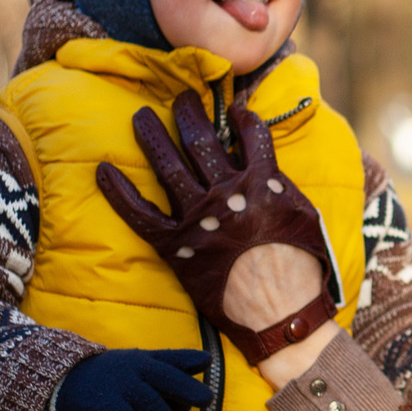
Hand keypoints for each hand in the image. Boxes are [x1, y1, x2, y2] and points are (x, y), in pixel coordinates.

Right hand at [52, 350, 211, 410]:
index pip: (170, 359)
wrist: (58, 385)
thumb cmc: (106, 381)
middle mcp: (133, 369)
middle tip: (206, 402)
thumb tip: (201, 374)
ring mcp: (118, 386)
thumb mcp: (135, 369)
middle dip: (188, 388)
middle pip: (166, 378)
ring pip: (152, 405)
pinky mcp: (103, 406)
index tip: (206, 363)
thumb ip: (167, 369)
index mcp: (142, 360)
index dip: (189, 361)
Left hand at [96, 90, 338, 366]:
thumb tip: (271, 166)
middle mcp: (227, 192)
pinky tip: (103, 169)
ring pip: (168, 165)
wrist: (282, 314)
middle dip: (189, 113)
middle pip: (201, 140)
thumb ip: (286, 185)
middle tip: (179, 97)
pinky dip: (119, 190)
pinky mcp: (176, 245)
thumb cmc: (303, 270)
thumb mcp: (308, 217)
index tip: (234, 107)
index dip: (242, 117)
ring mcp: (198, 217)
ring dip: (153, 135)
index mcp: (263, 182)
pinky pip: (139, 213)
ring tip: (141, 116)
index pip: (250, 135)